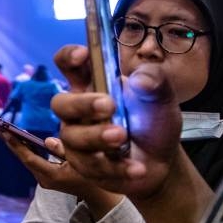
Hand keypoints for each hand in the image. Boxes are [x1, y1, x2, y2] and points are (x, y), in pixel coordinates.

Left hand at [0, 129, 122, 218]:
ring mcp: (44, 180)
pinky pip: (32, 161)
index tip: (3, 131)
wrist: (97, 194)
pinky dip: (25, 149)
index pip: (29, 158)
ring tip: (0, 129)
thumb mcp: (81, 159)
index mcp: (53, 176)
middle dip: (9, 142)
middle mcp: (45, 180)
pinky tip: (17, 138)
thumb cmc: (93, 174)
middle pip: (23, 158)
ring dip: (15, 144)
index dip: (16, 144)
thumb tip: (47, 140)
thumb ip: (64, 149)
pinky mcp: (45, 178)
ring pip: (26, 159)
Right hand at [51, 46, 185, 198]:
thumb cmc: (152, 121)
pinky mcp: (84, 165)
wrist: (162, 160)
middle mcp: (77, 110)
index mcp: (92, 85)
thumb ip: (155, 80)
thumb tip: (140, 81)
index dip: (68, 57)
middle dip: (82, 104)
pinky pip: (91, 166)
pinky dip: (117, 167)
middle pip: (60, 103)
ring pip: (73, 138)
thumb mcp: (161, 97)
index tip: (83, 55)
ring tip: (123, 138)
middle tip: (109, 106)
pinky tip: (137, 168)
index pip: (68, 65)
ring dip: (97, 137)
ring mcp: (77, 139)